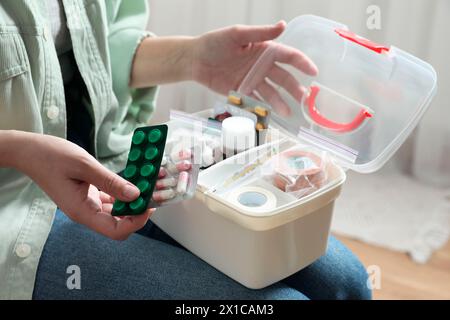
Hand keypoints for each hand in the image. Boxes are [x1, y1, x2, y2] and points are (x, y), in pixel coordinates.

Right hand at [14, 132, 151, 239]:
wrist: (30, 151)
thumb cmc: (52, 156)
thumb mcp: (84, 166)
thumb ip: (110, 182)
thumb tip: (135, 195)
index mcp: (82, 211)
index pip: (115, 230)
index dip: (136, 222)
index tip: (149, 205)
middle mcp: (86, 212)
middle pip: (119, 224)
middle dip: (138, 212)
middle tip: (152, 194)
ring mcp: (87, 205)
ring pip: (116, 212)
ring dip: (133, 202)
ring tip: (147, 186)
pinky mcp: (89, 195)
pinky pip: (111, 200)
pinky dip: (123, 193)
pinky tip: (133, 182)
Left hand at [192, 21, 317, 115]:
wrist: (195, 60)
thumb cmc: (215, 43)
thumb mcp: (237, 34)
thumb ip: (260, 33)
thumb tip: (283, 25)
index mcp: (264, 50)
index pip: (288, 56)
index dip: (302, 63)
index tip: (313, 72)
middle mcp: (262, 66)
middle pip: (283, 78)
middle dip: (294, 88)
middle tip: (304, 99)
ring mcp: (253, 80)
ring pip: (271, 93)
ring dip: (280, 102)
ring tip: (288, 112)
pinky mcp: (242, 92)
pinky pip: (256, 101)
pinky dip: (263, 109)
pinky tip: (271, 116)